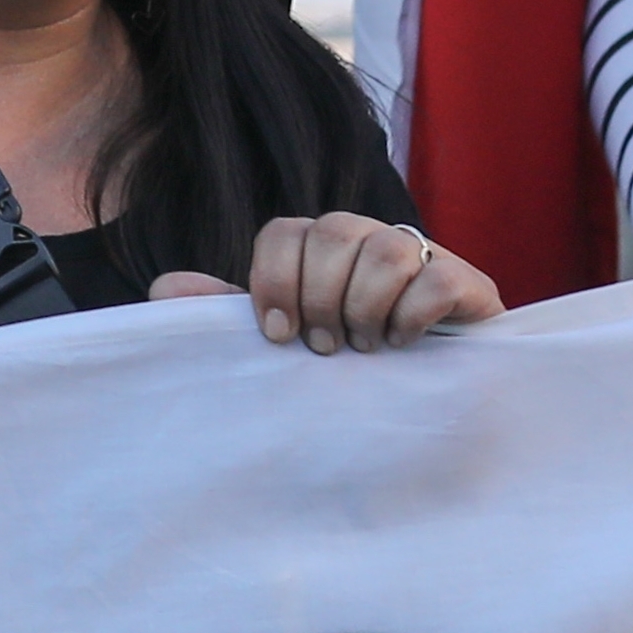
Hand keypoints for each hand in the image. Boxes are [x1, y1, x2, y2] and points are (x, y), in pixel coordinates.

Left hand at [151, 212, 498, 351]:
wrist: (429, 402)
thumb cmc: (343, 362)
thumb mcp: (284, 339)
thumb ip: (227, 314)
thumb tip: (163, 289)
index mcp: (319, 246)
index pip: (283, 231)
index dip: (273, 281)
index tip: (277, 336)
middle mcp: (368, 238)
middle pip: (332, 232)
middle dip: (319, 298)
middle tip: (325, 349)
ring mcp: (422, 256)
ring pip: (385, 249)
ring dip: (365, 308)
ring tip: (365, 349)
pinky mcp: (468, 284)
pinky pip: (437, 278)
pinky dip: (413, 316)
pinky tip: (404, 345)